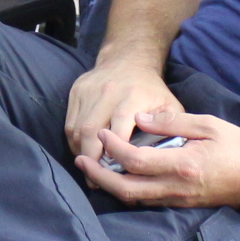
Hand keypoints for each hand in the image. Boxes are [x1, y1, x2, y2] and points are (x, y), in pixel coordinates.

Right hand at [63, 56, 186, 163]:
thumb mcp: (170, 106)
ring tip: (91, 170)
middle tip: (97, 182)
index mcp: (133, 96)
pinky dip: (74, 142)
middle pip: (91, 131)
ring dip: (82, 153)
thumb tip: (162, 157)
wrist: (128, 59)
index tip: (117, 174)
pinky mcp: (76, 91)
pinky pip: (69, 123)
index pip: (119, 128)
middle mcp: (108, 91)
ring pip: (77, 129)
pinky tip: (84, 153)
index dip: (115, 153)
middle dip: (92, 159)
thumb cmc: (152, 90)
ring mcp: (88, 91)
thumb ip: (170, 129)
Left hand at [76, 101, 239, 208]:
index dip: (114, 148)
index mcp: (183, 165)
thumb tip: (139, 118)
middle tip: (82, 159)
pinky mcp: (180, 204)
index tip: (103, 133)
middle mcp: (177, 187)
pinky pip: (146, 200)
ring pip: (134, 199)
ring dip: (110, 185)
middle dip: (99, 175)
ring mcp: (178, 199)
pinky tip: (116, 177)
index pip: (136, 161)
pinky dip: (127, 190)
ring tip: (92, 167)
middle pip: (127, 189)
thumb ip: (172, 122)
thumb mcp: (208, 124)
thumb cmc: (237, 147)